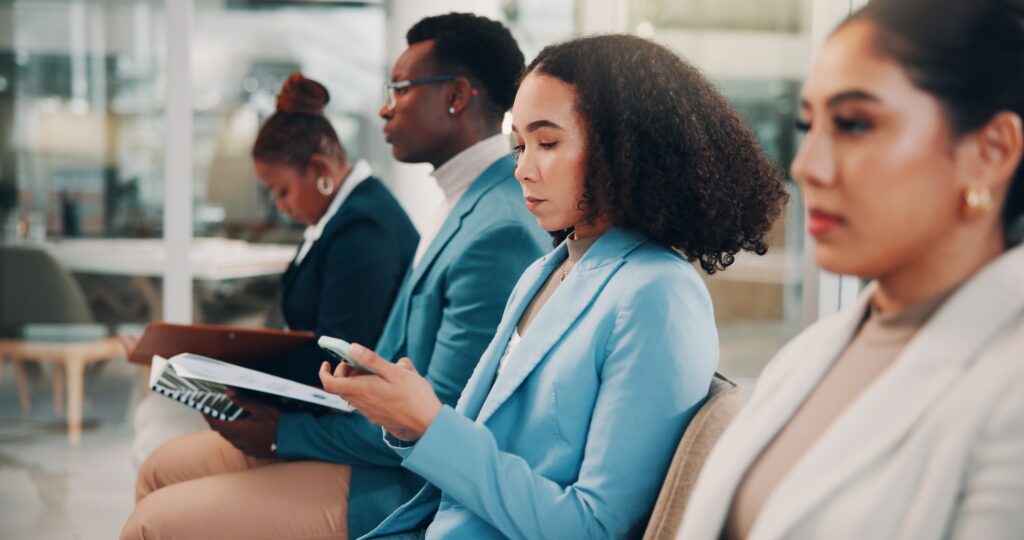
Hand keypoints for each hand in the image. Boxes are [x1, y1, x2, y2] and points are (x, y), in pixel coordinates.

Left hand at [204, 388, 281, 458]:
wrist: (291, 442)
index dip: (207, 415)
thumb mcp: (260, 409)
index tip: (203, 408)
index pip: (214, 423)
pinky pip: (240, 443)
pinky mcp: (252, 451)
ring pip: (230, 438)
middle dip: (218, 421)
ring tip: (232, 418)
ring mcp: (244, 448)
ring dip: (229, 429)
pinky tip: (246, 430)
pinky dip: (238, 435)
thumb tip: (228, 392)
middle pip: (221, 431)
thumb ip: (243, 400)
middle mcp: (237, 441)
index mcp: (236, 430)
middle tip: (218, 410)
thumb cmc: (276, 425)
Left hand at [319, 343, 441, 441]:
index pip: (330, 384)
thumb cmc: (414, 396)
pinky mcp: (377, 416)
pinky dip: (364, 390)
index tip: (327, 362)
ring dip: (354, 381)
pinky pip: (363, 401)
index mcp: (362, 389)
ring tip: (372, 371)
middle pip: (340, 387)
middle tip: (356, 362)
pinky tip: (382, 384)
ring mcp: (369, 411)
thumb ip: (372, 360)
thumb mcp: (395, 372)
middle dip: (343, 372)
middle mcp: (362, 402)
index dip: (324, 372)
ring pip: (352, 394)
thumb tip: (353, 348)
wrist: (427, 424)